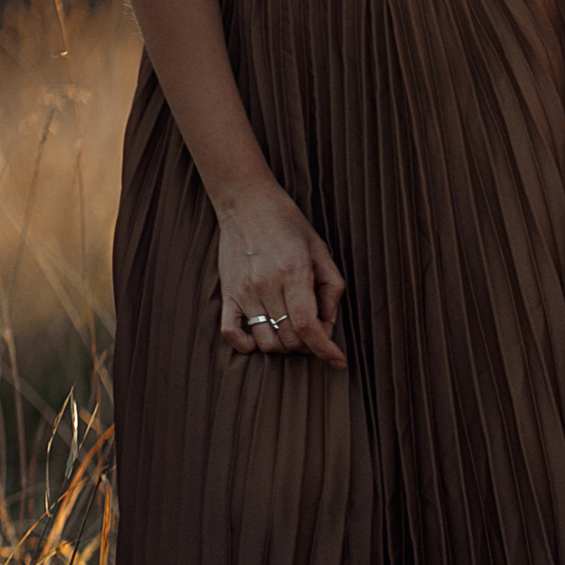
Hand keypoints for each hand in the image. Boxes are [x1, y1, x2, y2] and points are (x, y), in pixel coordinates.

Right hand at [214, 180, 347, 366]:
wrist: (246, 203)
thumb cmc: (289, 225)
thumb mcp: (321, 251)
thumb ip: (330, 289)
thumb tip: (329, 325)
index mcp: (293, 272)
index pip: (308, 325)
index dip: (325, 349)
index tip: (338, 360)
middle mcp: (266, 284)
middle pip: (289, 338)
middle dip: (309, 345)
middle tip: (316, 332)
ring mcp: (243, 290)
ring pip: (266, 341)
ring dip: (284, 346)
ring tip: (293, 331)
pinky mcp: (227, 292)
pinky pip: (230, 333)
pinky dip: (247, 345)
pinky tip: (263, 338)